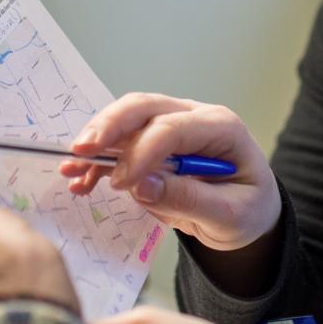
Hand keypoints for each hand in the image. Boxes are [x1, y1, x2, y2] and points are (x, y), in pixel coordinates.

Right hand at [62, 92, 279, 251]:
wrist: (250, 211)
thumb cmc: (248, 208)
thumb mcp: (230, 215)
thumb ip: (190, 200)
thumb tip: (143, 186)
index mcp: (221, 128)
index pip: (173, 128)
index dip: (142, 152)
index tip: (122, 184)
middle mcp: (194, 117)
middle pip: (144, 107)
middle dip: (109, 127)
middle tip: (82, 151)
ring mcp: (172, 126)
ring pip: (126, 120)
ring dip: (97, 143)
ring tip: (72, 168)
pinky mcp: (153, 143)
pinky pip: (120, 144)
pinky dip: (98, 160)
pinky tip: (80, 179)